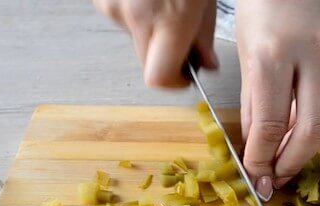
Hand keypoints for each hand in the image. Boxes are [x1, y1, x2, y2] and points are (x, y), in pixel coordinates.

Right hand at [93, 0, 217, 87]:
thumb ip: (204, 35)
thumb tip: (205, 63)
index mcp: (169, 20)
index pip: (159, 78)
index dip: (174, 82)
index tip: (185, 76)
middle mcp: (136, 16)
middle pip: (147, 62)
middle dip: (165, 56)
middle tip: (181, 36)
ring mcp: (113, 6)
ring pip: (134, 39)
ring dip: (150, 30)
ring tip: (164, 1)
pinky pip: (122, 17)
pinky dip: (136, 12)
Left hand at [236, 0, 319, 199]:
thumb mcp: (246, 47)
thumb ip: (253, 100)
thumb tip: (257, 143)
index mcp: (274, 52)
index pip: (272, 123)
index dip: (263, 157)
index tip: (257, 174)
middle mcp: (313, 54)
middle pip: (315, 128)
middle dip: (295, 160)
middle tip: (279, 176)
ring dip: (308, 142)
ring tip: (289, 155)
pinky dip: (318, 113)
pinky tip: (303, 119)